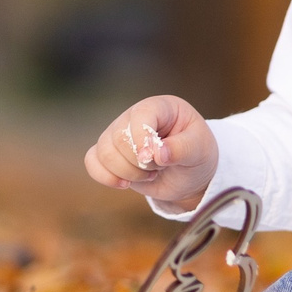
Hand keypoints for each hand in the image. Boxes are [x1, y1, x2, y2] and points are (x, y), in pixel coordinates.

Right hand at [84, 96, 217, 213]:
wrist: (189, 175)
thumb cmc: (196, 155)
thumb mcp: (199, 151)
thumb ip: (182, 149)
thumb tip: (158, 154)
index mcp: (160, 107)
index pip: (141, 115)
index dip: (143, 139)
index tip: (155, 161)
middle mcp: (134, 116)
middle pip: (119, 137)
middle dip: (139, 162)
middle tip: (159, 168)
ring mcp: (118, 134)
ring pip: (104, 152)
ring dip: (127, 172)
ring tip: (149, 174)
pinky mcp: (109, 154)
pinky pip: (92, 161)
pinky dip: (105, 176)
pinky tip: (124, 184)